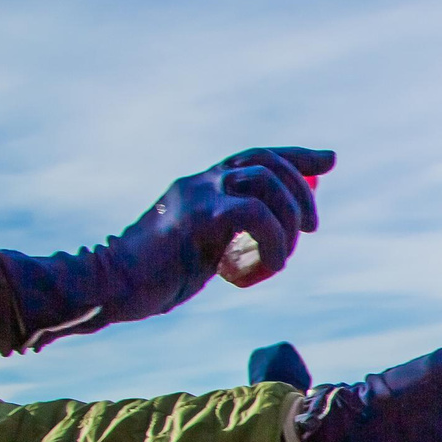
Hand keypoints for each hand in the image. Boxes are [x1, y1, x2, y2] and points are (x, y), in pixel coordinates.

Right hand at [0, 146, 333, 349]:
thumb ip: (230, 236)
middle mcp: (201, 181)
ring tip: (279, 259)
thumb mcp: (203, 249)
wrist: (112, 286)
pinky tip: (267, 267)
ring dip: (288, 222)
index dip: (297, 155)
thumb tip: (270, 241)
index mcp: (202, 185)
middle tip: (311, 228)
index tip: (329, 160)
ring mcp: (197, 194)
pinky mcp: (196, 216)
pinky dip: (273, 241)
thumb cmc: (157, 275)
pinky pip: (254, 214)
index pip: (257, 156)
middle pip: (269, 163)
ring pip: (267, 184)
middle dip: (302, 192)